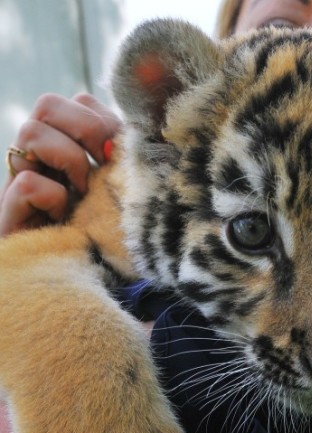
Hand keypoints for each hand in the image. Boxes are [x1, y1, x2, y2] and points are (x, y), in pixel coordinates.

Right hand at [0, 93, 120, 236]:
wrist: (85, 281)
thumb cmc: (114, 236)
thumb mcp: (124, 190)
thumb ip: (124, 157)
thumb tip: (128, 134)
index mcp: (73, 146)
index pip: (79, 102)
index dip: (102, 119)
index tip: (118, 153)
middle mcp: (43, 157)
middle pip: (48, 104)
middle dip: (84, 130)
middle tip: (101, 165)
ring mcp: (23, 179)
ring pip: (30, 132)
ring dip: (68, 161)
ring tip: (82, 192)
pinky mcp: (8, 212)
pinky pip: (29, 183)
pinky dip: (54, 198)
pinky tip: (63, 216)